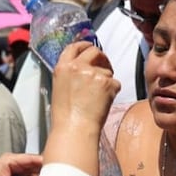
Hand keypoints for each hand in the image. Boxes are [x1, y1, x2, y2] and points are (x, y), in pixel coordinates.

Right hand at [45, 42, 119, 175]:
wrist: (75, 129)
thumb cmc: (65, 116)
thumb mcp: (60, 87)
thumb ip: (70, 73)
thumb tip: (84, 68)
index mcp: (63, 67)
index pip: (74, 46)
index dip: (84, 45)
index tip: (90, 47)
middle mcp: (78, 66)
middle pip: (95, 51)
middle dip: (102, 58)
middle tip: (105, 67)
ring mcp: (94, 73)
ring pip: (107, 70)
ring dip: (107, 80)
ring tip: (98, 97)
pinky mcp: (108, 83)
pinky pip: (116, 83)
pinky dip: (113, 92)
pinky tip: (103, 103)